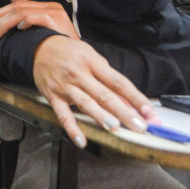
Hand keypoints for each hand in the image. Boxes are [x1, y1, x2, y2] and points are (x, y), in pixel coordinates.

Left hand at [0, 0, 78, 39]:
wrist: (80, 56)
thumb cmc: (61, 44)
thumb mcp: (43, 28)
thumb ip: (28, 13)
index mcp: (47, 7)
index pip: (18, 5)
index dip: (0, 13)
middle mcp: (51, 7)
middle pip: (17, 8)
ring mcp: (54, 12)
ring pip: (21, 13)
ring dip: (5, 24)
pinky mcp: (56, 20)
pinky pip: (35, 17)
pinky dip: (23, 22)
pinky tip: (18, 29)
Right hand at [32, 35, 156, 147]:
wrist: (40, 47)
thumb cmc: (71, 53)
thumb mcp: (92, 57)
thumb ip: (109, 78)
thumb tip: (129, 104)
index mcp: (93, 63)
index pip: (119, 82)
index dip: (135, 98)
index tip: (149, 113)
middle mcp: (79, 74)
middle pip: (105, 95)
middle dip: (124, 112)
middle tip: (140, 126)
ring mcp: (65, 86)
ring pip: (85, 103)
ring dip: (100, 116)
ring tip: (115, 128)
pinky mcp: (53, 96)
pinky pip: (62, 114)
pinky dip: (71, 128)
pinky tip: (81, 141)